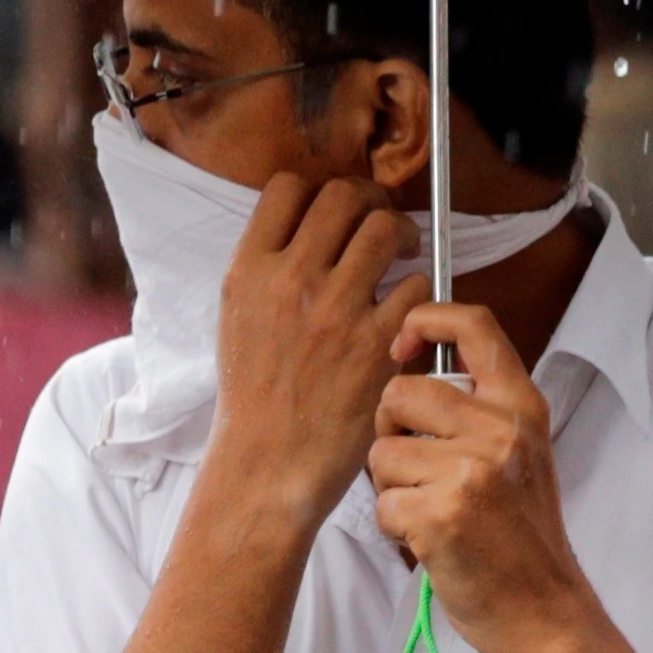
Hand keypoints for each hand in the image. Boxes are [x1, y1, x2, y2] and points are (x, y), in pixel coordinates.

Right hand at [203, 176, 424, 526]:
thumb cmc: (254, 397)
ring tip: (403, 254)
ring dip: (401, 235)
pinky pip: (414, 289)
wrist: (266, 465)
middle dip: (370, 200)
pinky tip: (406, 312)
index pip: (288, 188)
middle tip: (380, 223)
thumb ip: (268, 270)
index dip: (318, 190)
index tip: (333, 211)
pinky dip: (416, 294)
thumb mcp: (237, 320)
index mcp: (249, 272)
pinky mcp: (376, 346)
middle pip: (344, 196)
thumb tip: (310, 229)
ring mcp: (336, 312)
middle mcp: (291, 281)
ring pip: (386, 230)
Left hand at [369, 304, 602, 652]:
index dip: (425, 319)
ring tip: (432, 511)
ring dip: (393, 487)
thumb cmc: (519, 538)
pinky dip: (395, 527)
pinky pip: (383, 502)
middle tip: (417, 467)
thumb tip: (413, 366)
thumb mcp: (520, 455)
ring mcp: (472, 470)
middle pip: (401, 392)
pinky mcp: (442, 513)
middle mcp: (500, 429)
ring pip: (383, 451)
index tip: (402, 345)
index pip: (474, 325)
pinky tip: (430, 540)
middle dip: (391, 430)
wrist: (541, 611)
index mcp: (521, 407)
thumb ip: (481, 410)